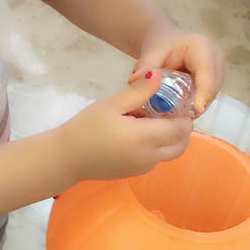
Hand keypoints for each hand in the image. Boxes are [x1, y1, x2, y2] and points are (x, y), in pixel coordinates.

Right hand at [61, 75, 193, 183]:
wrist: (66, 158)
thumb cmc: (86, 128)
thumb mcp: (111, 104)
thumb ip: (138, 92)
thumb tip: (158, 76)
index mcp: (144, 138)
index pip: (180, 129)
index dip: (183, 116)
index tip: (174, 102)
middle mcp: (149, 157)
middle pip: (181, 144)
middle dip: (181, 129)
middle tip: (167, 112)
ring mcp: (143, 168)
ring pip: (170, 153)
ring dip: (169, 139)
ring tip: (148, 122)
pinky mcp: (135, 173)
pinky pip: (156, 159)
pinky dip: (156, 147)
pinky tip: (136, 134)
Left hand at [128, 28, 225, 114]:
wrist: (165, 41)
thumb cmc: (160, 44)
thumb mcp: (152, 52)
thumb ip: (145, 66)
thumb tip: (133, 80)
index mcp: (201, 46)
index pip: (206, 71)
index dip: (204, 91)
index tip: (197, 110)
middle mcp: (215, 55)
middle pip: (212, 84)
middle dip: (199, 103)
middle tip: (182, 120)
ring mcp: (218, 66)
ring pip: (212, 92)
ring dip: (199, 105)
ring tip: (181, 118)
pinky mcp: (216, 76)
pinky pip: (208, 93)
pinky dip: (197, 102)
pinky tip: (184, 112)